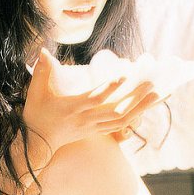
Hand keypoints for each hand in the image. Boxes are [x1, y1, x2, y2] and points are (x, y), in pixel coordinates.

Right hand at [23, 49, 158, 152]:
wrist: (38, 143)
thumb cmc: (37, 115)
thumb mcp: (35, 93)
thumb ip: (41, 72)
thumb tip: (43, 51)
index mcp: (72, 108)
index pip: (94, 98)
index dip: (109, 88)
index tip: (123, 76)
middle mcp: (86, 119)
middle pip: (115, 110)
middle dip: (135, 98)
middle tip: (151, 84)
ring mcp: (93, 127)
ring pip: (122, 120)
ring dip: (141, 108)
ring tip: (157, 94)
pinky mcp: (96, 131)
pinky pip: (119, 126)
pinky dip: (134, 117)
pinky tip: (146, 108)